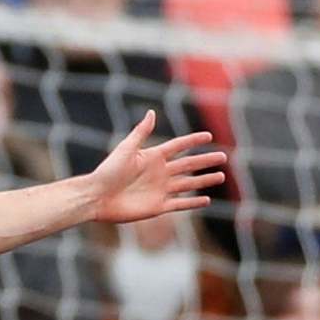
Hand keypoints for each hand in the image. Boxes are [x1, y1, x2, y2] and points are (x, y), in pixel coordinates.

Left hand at [87, 111, 229, 224]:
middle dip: (205, 161)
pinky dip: (193, 202)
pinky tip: (206, 199)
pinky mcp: (157, 207)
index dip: (193, 141)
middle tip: (223, 157)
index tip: (209, 136)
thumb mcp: (125, 149)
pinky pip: (179, 204)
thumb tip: (152, 113)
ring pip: (188, 184)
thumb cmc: (107, 172)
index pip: (178, 146)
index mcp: (152, 157)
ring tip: (220, 176)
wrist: (96, 197)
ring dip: (204, 181)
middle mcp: (159, 173)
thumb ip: (141, 133)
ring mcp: (159, 190)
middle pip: (188, 165)